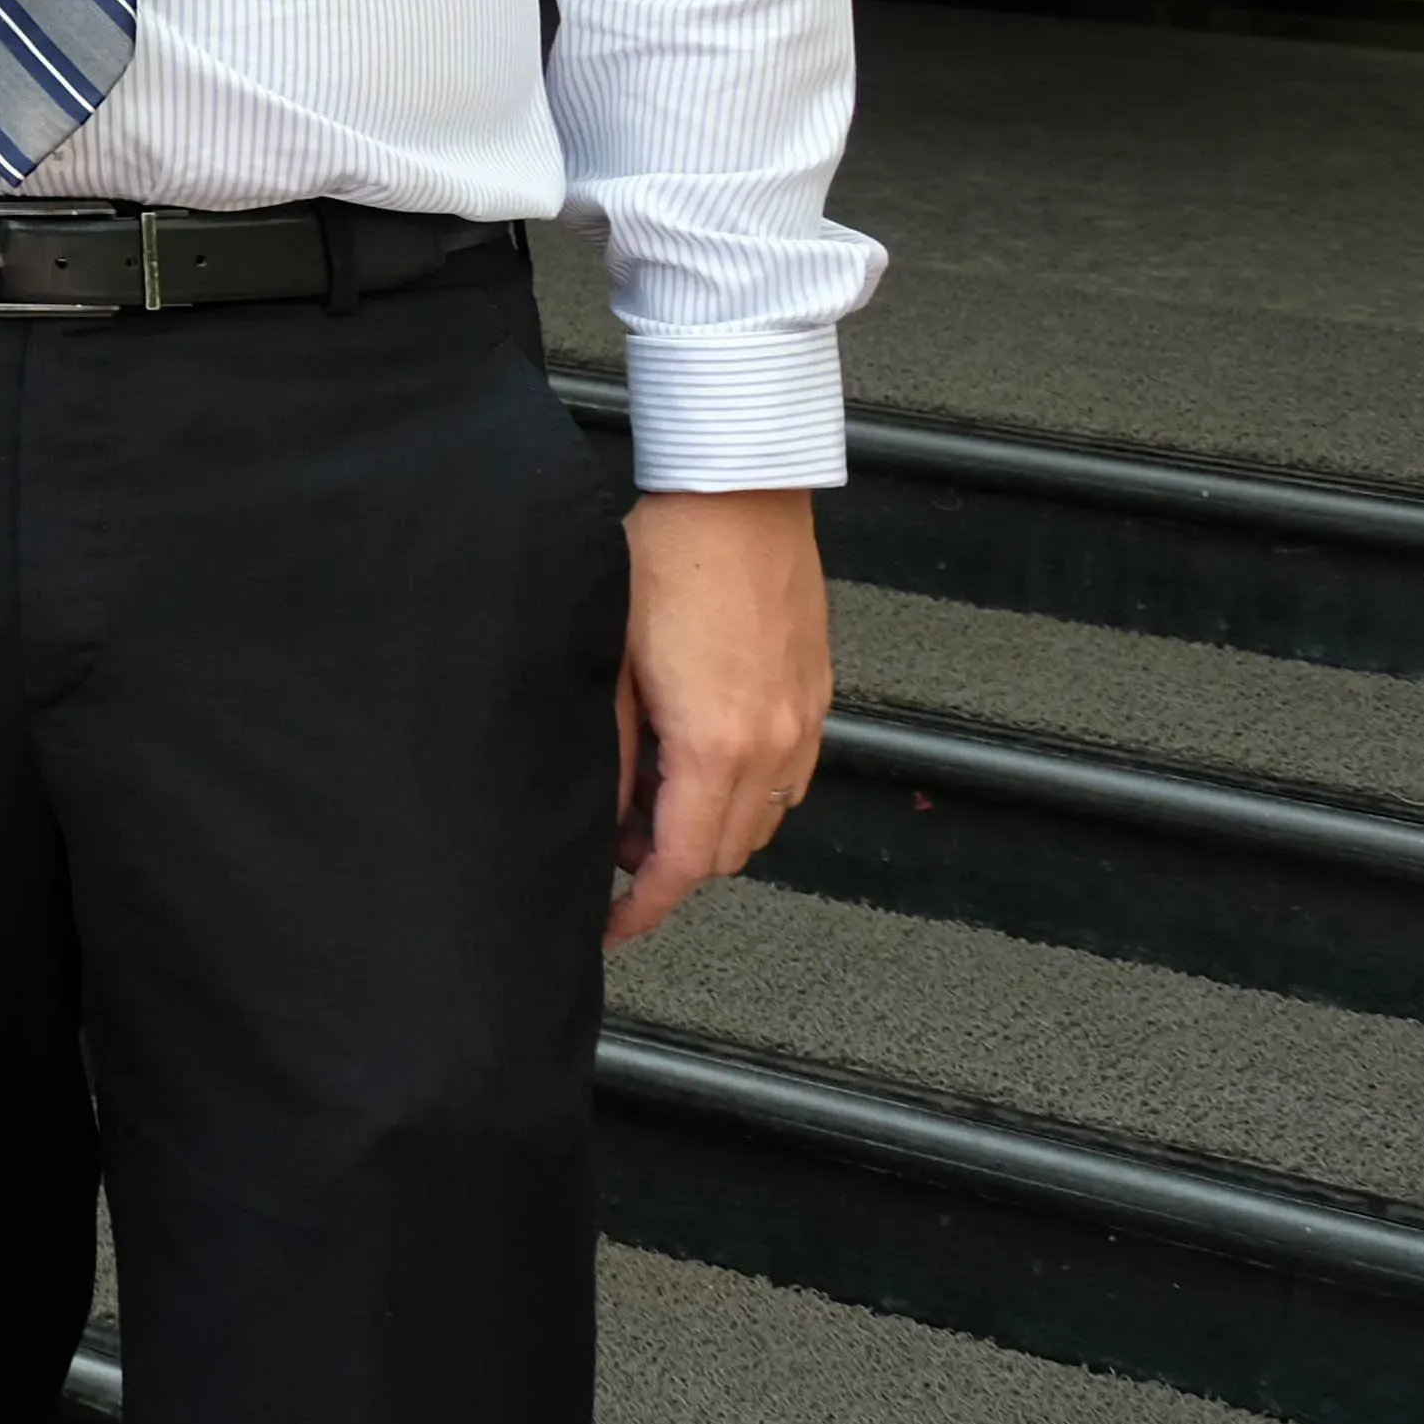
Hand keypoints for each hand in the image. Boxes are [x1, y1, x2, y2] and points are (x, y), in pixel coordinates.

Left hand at [606, 486, 827, 946]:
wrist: (737, 499)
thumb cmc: (665, 562)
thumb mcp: (609, 662)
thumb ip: (613, 750)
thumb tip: (608, 816)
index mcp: (715, 744)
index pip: (683, 863)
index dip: (643, 906)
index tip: (611, 925)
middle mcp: (773, 746)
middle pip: (725, 853)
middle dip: (668, 865)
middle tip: (614, 838)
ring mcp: (804, 724)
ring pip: (761, 821)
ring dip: (709, 827)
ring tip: (651, 791)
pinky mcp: (816, 698)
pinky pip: (787, 778)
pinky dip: (745, 790)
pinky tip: (699, 755)